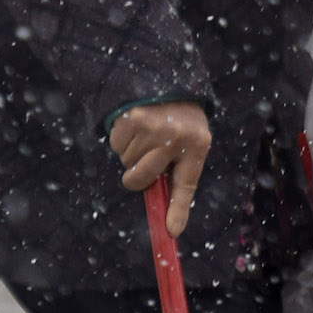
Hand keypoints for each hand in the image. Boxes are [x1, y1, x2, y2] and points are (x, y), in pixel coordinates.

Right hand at [110, 100, 212, 237]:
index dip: (178, 209)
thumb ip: (177, 173)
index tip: (171, 231)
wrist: (170, 81)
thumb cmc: (181, 122)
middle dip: (136, 178)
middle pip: (141, 179)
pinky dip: (121, 139)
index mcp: (197, 145)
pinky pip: (116, 145)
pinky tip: (136, 125)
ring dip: (132, 152)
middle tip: (143, 164)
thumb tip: (169, 222)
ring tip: (148, 133)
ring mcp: (153, 127)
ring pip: (126, 162)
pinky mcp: (132, 118)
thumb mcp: (190, 143)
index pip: (187, 184)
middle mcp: (175, 137)